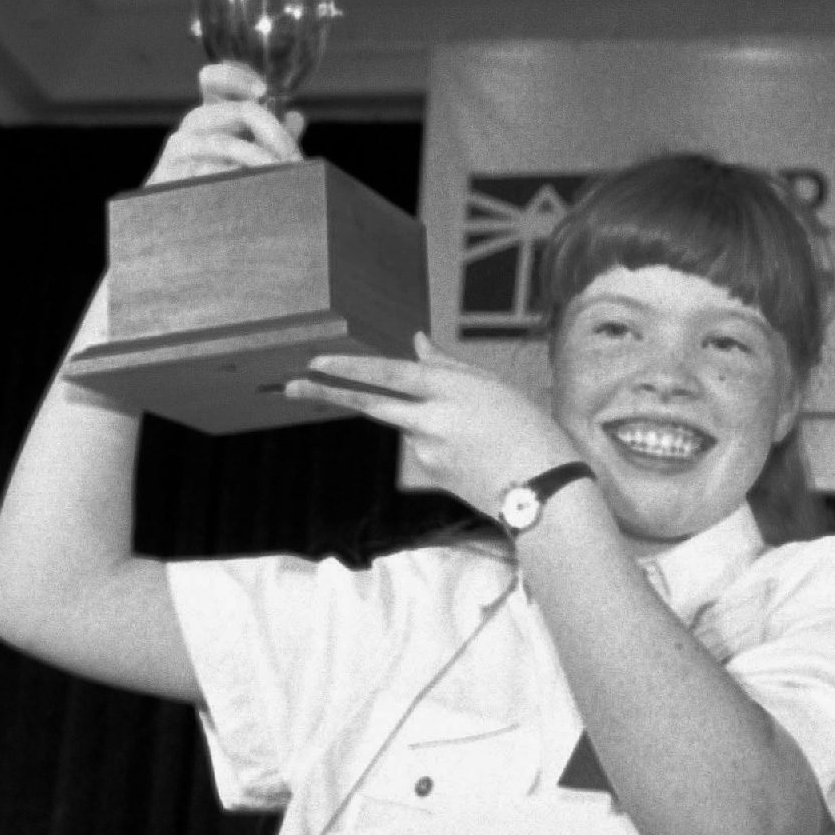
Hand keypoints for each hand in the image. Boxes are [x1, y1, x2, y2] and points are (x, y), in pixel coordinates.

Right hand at [145, 63, 305, 185]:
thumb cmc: (221, 185)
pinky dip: (234, 179)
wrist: (183, 226)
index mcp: (211, 115)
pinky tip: (250, 189)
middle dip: (271, 129)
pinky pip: (208, 172)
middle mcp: (193, 126)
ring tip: (278, 174)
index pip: (213, 79)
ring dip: (258, 158)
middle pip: (235, 110)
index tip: (263, 91)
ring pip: (224, 143)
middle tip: (290, 154)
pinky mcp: (170, 175)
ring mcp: (180, 149)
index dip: (237, 76)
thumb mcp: (251, 156)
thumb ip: (272, 136)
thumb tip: (296, 117)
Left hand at [284, 335, 582, 516]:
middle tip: (291, 384)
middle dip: (327, 393)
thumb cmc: (530, 430)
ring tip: (478, 433)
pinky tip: (475, 453)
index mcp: (450, 391)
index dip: (350, 368)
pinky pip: (423, 449)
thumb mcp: (493, 387)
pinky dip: (439, 444)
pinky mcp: (430, 475)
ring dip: (424, 422)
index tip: (316, 361)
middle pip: (368, 404)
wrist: (543, 490)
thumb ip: (447, 367)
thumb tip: (415, 343)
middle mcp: (431, 421)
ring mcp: (427, 452)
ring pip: (407, 425)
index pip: (388, 375)